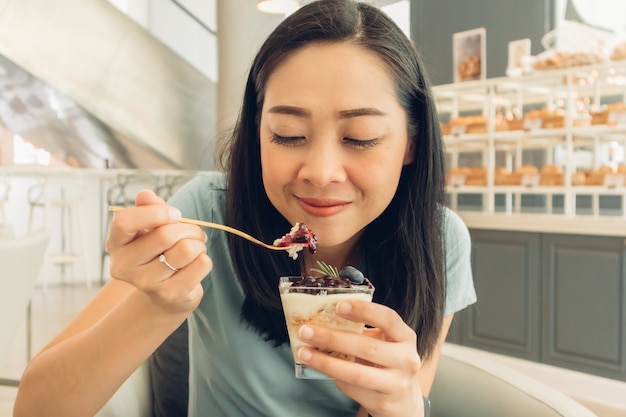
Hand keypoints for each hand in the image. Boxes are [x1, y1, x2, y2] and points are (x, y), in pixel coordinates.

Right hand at [106, 190, 211, 313]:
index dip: (155, 213)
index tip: (174, 214)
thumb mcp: (149, 228)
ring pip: (186, 249)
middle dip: (188, 228)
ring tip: (194, 247)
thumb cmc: (157, 252)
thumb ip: (148, 208)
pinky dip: (204, 259)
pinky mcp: (170, 294)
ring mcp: (146, 283)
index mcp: (116, 243)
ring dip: (198, 243)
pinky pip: (201, 265)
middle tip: (193, 231)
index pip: (125, 222)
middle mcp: (125, 266)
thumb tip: (146, 195)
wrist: (164, 294)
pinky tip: (195, 264)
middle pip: (165, 235)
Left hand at [295, 301, 424, 416]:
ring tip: (305, 352)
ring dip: (326, 362)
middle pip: (366, 346)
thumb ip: (364, 332)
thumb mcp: (386, 343)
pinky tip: (322, 369)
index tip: (338, 306)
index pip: (388, 319)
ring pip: (356, 372)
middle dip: (332, 338)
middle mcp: (406, 360)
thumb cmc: (389, 363)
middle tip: (306, 331)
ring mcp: (396, 384)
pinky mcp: (383, 403)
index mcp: (406, 337)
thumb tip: (324, 320)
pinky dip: (334, 377)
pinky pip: (352, 388)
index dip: (364, 311)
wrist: (405, 401)